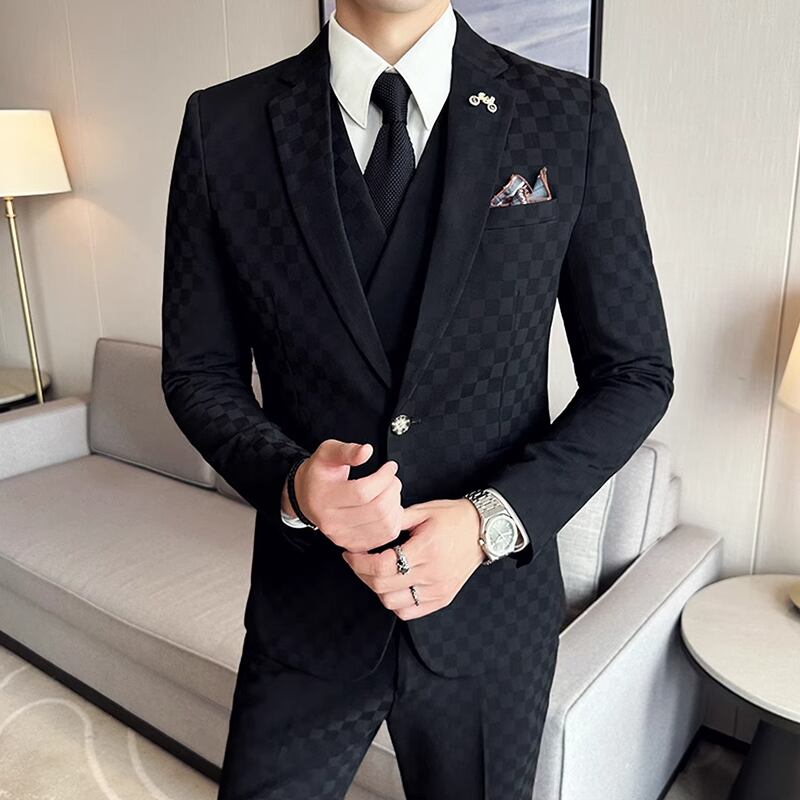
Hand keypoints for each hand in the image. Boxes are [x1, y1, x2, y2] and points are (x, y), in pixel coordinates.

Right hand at [284, 439, 403, 551]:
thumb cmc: (319, 474)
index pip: (362, 492)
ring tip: (391, 491)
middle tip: (392, 478)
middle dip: (392, 490)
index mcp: (325, 497)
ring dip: (396, 505)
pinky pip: (385, 537)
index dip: (383, 478)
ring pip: (384, 525)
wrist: (306, 497)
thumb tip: (367, 451)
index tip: (390, 467)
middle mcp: (332, 521)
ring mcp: (342, 536)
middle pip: (377, 510)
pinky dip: (394, 521)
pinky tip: (390, 507)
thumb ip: (347, 451)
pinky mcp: (352, 544)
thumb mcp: (327, 453)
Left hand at [342, 498, 484, 619]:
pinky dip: (394, 602)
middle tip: (356, 561)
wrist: (484, 530)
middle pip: (383, 586)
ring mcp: (438, 589)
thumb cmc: (454, 517)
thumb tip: (369, 524)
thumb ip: (395, 518)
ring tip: (374, 572)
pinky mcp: (442, 598)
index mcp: (427, 549)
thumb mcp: (424, 510)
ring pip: (392, 603)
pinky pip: (409, 612)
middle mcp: (433, 573)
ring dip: (376, 589)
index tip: (351, 553)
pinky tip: (392, 586)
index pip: (383, 566)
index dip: (360, 562)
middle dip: (361, 574)